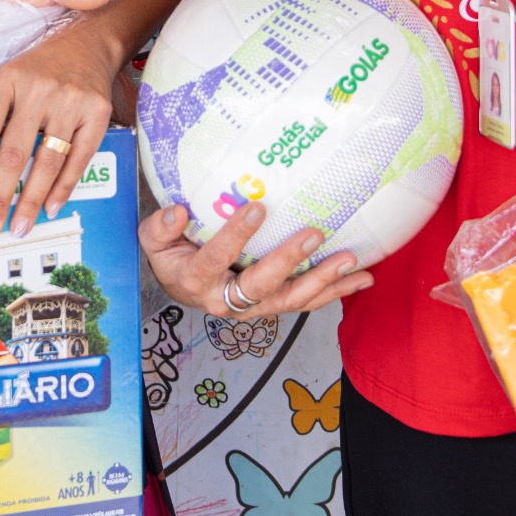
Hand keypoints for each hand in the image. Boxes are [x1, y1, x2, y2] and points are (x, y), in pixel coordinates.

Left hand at [0, 25, 121, 238]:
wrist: (88, 45)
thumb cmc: (36, 68)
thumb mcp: (1, 77)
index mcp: (7, 79)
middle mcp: (39, 90)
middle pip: (15, 152)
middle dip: (0, 194)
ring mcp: (71, 102)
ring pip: (48, 161)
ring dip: (32, 199)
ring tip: (20, 226)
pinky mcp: (97, 114)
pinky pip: (79, 159)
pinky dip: (64, 187)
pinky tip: (50, 207)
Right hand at [139, 202, 373, 318]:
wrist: (181, 285)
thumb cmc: (171, 254)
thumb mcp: (152, 240)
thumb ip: (159, 227)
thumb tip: (178, 212)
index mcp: (195, 281)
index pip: (215, 258)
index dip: (235, 235)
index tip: (257, 207)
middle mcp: (226, 301)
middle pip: (261, 287)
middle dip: (289, 261)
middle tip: (315, 234)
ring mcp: (254, 308)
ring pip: (291, 300)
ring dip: (324, 282)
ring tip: (352, 262)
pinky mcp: (273, 306)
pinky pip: (306, 302)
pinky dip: (335, 292)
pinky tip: (362, 278)